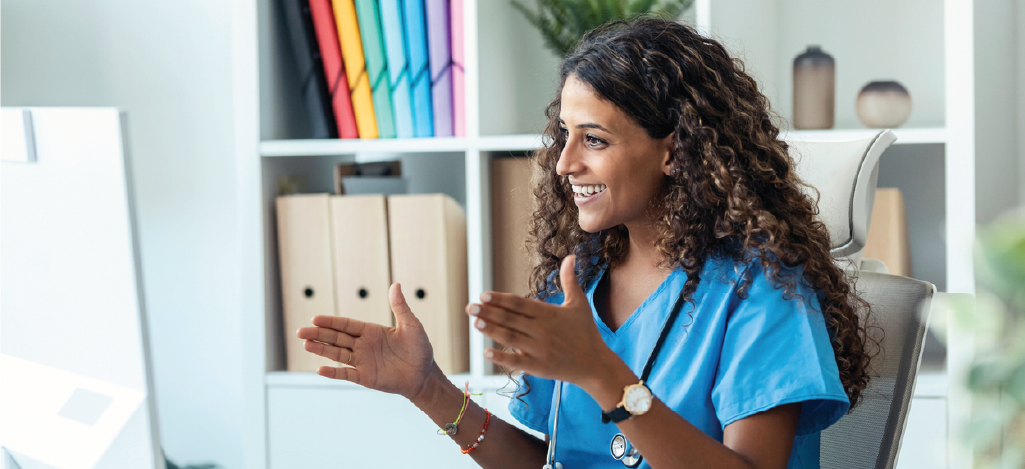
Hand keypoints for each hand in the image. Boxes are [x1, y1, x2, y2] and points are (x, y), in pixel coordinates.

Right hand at [296, 283, 434, 399]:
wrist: (425, 375)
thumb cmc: (419, 349)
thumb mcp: (411, 325)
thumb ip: (400, 307)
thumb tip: (395, 284)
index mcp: (371, 331)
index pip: (346, 325)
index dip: (331, 322)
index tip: (315, 318)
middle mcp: (363, 345)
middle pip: (336, 338)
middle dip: (319, 334)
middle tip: (300, 332)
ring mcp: (363, 361)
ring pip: (337, 354)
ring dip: (321, 350)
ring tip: (305, 344)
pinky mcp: (366, 377)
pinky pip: (347, 374)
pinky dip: (334, 372)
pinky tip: (320, 369)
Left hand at [468, 255, 612, 386]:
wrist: (595, 364)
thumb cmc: (586, 332)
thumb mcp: (579, 304)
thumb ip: (570, 280)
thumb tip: (570, 256)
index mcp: (549, 314)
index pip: (519, 304)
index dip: (500, 300)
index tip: (483, 294)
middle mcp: (542, 331)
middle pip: (511, 320)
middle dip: (489, 313)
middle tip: (470, 307)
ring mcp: (539, 349)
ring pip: (510, 338)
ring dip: (491, 331)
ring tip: (475, 323)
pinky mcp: (539, 367)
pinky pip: (517, 362)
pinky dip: (501, 358)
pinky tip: (486, 353)